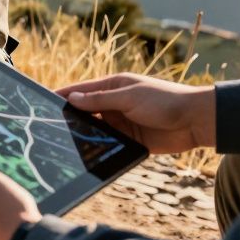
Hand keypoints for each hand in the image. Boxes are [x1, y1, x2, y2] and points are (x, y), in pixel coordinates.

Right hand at [55, 73, 215, 153]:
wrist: (196, 121)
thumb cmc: (165, 100)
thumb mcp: (129, 97)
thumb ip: (100, 99)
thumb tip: (72, 98)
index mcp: (113, 86)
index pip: (81, 90)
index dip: (63, 95)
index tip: (43, 101)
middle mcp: (114, 104)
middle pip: (85, 111)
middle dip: (70, 117)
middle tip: (48, 126)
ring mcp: (121, 123)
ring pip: (94, 128)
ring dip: (84, 133)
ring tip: (63, 142)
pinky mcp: (129, 140)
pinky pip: (108, 143)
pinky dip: (98, 146)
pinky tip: (85, 152)